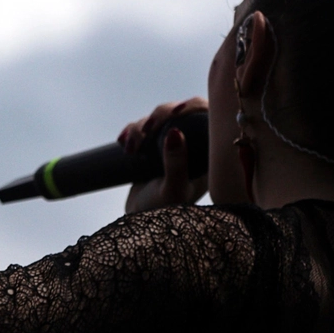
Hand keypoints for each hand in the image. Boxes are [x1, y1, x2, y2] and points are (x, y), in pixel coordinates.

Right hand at [120, 98, 208, 213]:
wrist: (136, 227)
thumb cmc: (162, 216)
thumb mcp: (172, 190)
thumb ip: (176, 163)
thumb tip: (175, 131)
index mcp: (209, 157)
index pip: (210, 117)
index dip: (194, 105)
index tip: (177, 111)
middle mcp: (194, 147)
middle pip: (182, 112)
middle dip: (161, 114)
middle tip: (147, 129)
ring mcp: (173, 146)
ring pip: (159, 118)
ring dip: (141, 126)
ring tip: (131, 149)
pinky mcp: (153, 148)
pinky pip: (142, 127)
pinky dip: (131, 131)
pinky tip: (124, 144)